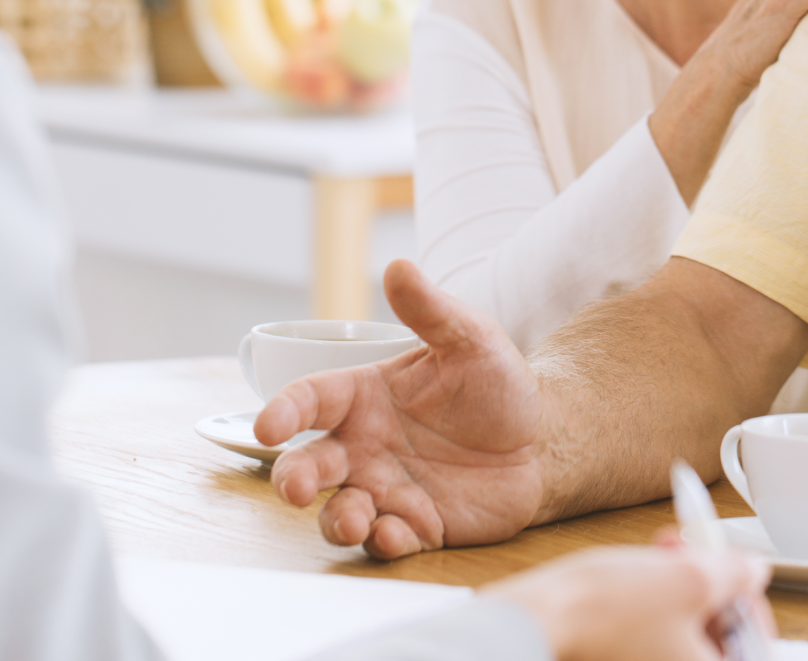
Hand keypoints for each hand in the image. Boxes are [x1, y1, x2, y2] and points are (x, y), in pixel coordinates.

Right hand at [257, 259, 544, 557]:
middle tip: (294, 489)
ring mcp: (386, 489)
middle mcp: (364, 446)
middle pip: (308, 465)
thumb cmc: (496, 384)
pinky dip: (385, 542)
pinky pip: (387, 541)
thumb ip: (430, 310)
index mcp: (364, 396)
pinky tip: (397, 533)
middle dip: (292, 479)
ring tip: (354, 519)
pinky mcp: (416, 526)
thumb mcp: (469, 338)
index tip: (266, 427)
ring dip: (336, 520)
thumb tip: (398, 264)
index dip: (282, 411)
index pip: (309, 400)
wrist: (541, 439)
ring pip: (339, 511)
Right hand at [485, 540, 772, 660]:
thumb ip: (735, 574)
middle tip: (700, 552)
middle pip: (718, 640)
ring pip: (684, 632)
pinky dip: (657, 602)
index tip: (739, 572)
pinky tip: (645, 569)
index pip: (754, 648)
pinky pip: (655, 636)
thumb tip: (752, 571)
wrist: (537, 620)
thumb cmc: (603, 612)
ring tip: (666, 550)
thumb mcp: (689, 578)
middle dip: (712, 587)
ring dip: (683, 586)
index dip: (750, 602)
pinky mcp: (620, 659)